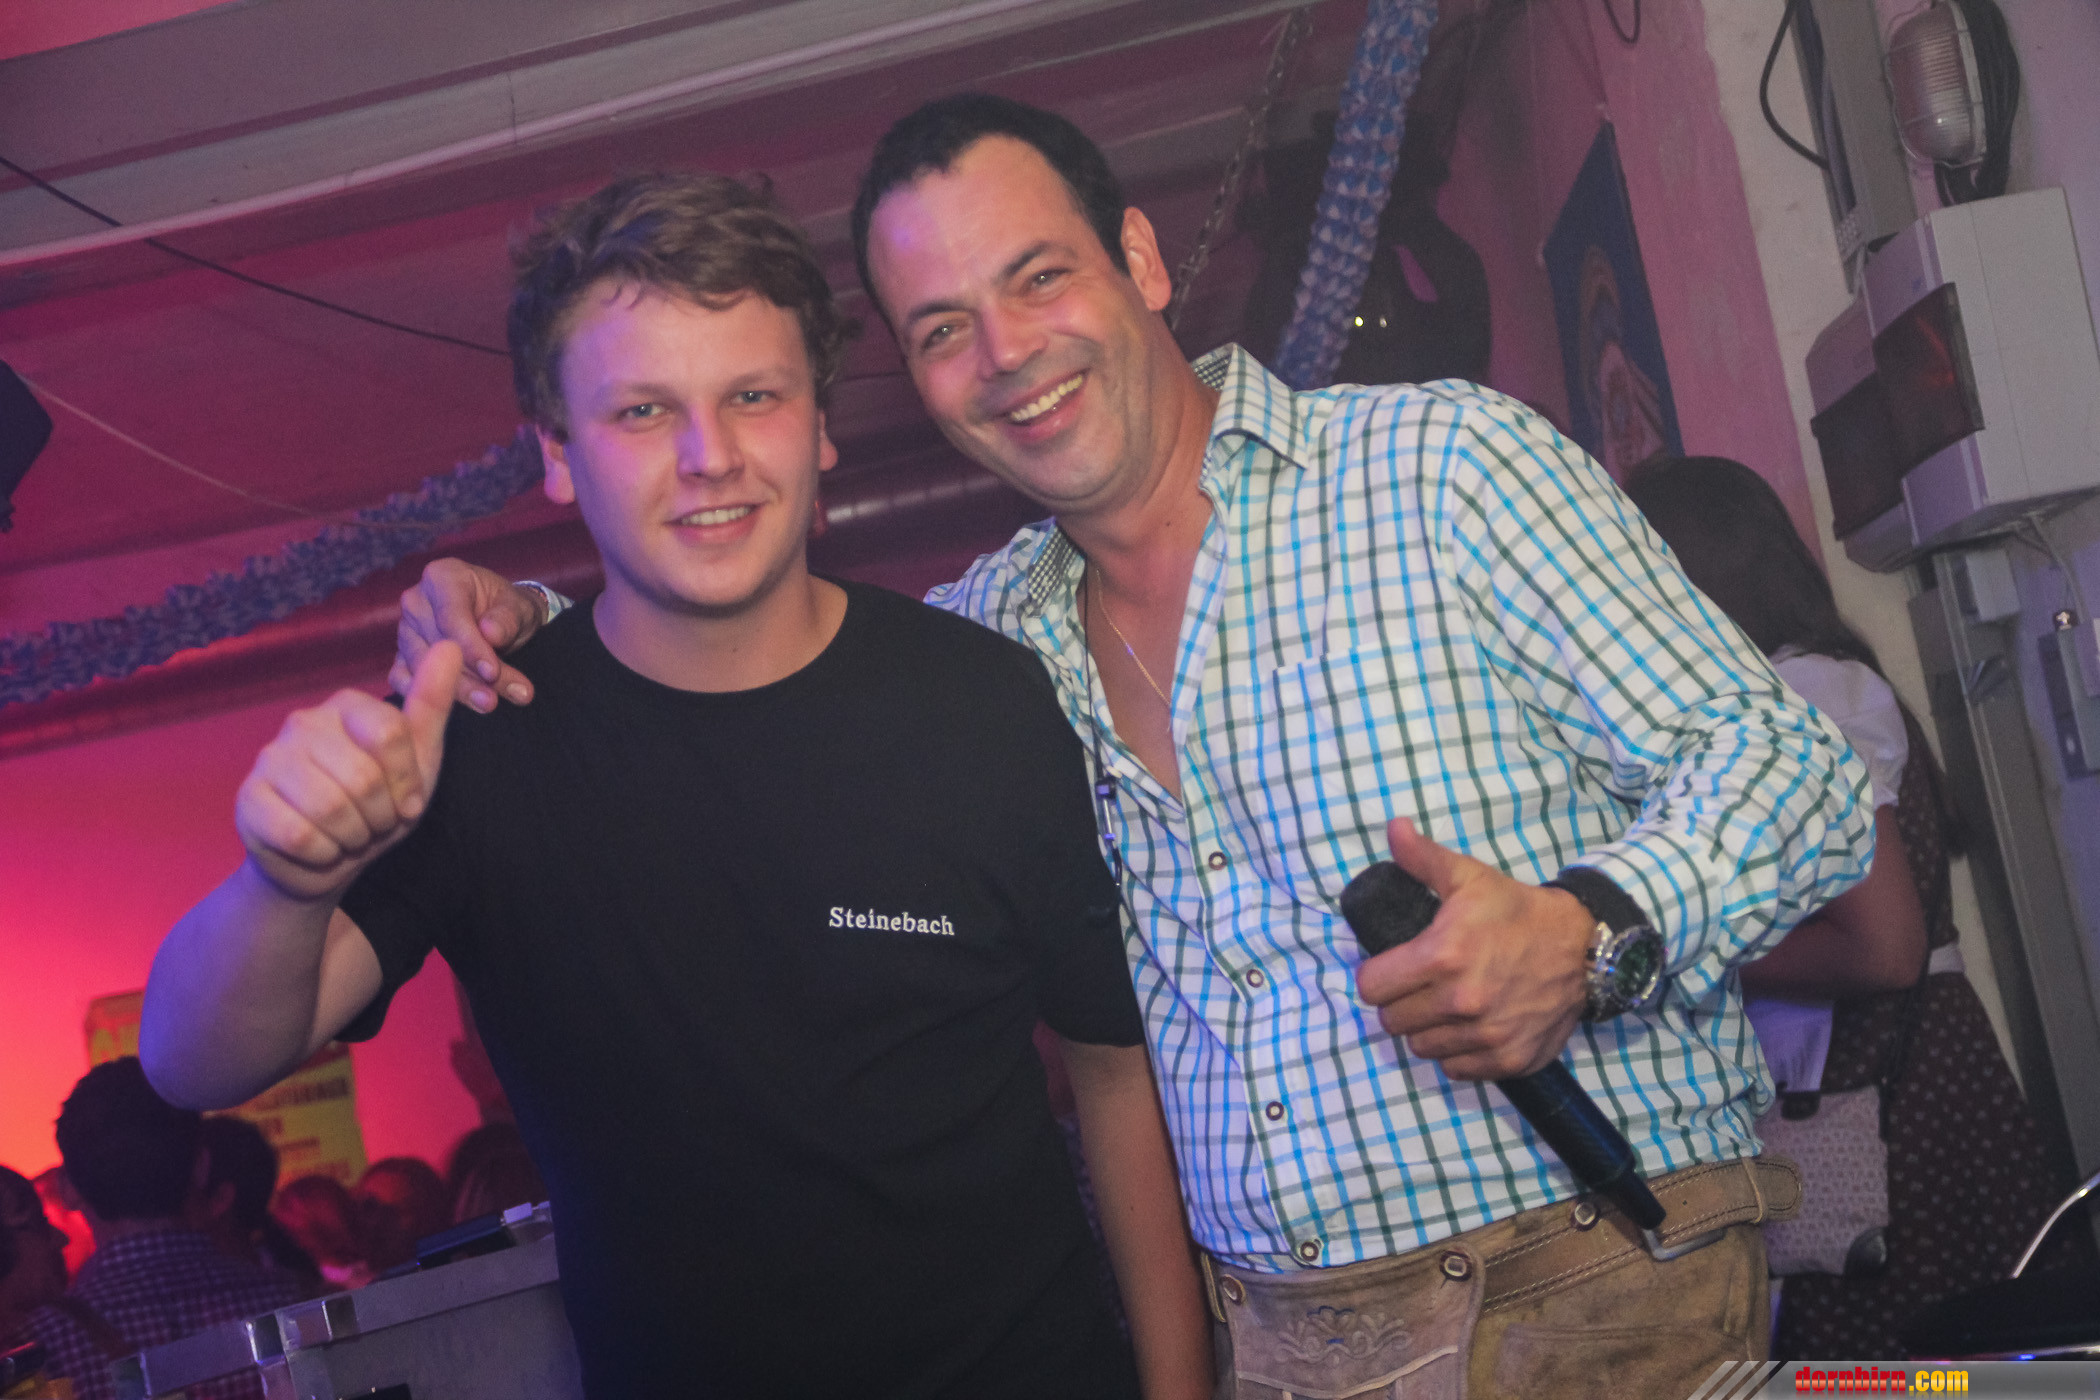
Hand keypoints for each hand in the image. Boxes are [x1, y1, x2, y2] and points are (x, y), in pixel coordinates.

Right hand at [239, 642, 461, 900]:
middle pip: (363, 777)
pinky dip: (322, 853)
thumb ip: (432, 703)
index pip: (390, 733)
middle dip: (380, 816)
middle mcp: (302, 721)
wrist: (327, 859)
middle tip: (373, 823)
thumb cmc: (378, 805)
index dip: (407, 781)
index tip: (406, 802)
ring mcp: (269, 758)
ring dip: (352, 836)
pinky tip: (320, 847)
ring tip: (349, 834)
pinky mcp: (247, 798)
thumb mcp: (419, 758)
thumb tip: (450, 645)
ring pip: (330, 808)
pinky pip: (298, 834)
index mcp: (346, 705)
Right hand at [389, 559, 546, 711]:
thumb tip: (490, 632)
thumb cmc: (508, 611)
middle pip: (437, 645)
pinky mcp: (401, 656)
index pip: (451, 617)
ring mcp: (405, 630)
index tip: (492, 672)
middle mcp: (416, 601)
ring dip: (457, 690)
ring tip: (489, 704)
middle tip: (496, 699)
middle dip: (470, 676)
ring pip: (422, 667)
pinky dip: (424, 696)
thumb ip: (507, 619)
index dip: (471, 647)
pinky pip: (403, 679)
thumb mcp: (519, 609)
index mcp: (443, 577)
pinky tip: (449, 708)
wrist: (501, 622)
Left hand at [1354, 818, 1591, 1078]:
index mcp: (1442, 957)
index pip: (1371, 988)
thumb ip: (1423, 858)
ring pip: (1421, 1048)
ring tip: (1445, 1005)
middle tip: (1420, 985)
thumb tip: (1393, 827)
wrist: (1582, 947)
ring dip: (1426, 1029)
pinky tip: (1469, 1027)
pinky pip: (1457, 1068)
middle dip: (1400, 1002)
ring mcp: (1486, 1035)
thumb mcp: (1470, 877)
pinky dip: (1457, 1052)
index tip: (1393, 967)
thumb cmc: (1516, 911)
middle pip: (1392, 1021)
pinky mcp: (1508, 1059)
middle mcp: (1461, 1002)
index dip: (1377, 975)